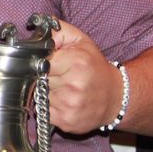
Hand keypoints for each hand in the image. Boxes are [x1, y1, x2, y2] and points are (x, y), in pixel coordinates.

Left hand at [44, 19, 124, 133]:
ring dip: (45, 91)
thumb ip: (57, 31)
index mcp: (76, 63)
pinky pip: (43, 112)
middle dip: (41, 76)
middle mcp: (74, 85)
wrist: (116, 97)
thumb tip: (36, 29)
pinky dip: (49, 106)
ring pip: (39, 96)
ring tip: (60, 87)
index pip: (39, 61)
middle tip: (54, 75)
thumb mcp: (80, 41)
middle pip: (37, 79)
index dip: (39, 61)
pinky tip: (62, 101)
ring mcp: (70, 105)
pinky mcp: (67, 121)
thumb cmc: (95, 67)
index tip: (44, 62)